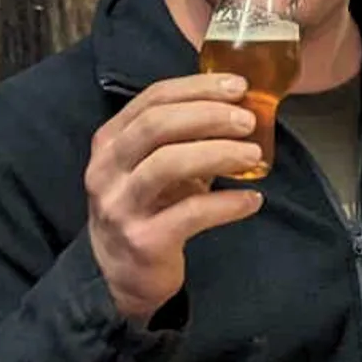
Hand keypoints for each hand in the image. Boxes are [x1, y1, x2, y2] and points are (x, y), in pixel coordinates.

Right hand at [85, 73, 266, 324]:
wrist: (118, 275)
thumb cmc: (146, 209)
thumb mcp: (153, 167)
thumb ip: (182, 138)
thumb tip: (240, 109)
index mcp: (111, 141)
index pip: (153, 99)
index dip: (198, 87)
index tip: (239, 86)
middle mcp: (107, 168)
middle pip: (157, 124)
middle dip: (209, 115)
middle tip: (248, 120)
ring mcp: (121, 204)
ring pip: (168, 164)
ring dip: (218, 154)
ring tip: (255, 156)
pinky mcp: (143, 240)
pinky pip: (191, 214)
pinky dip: (227, 204)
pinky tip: (253, 200)